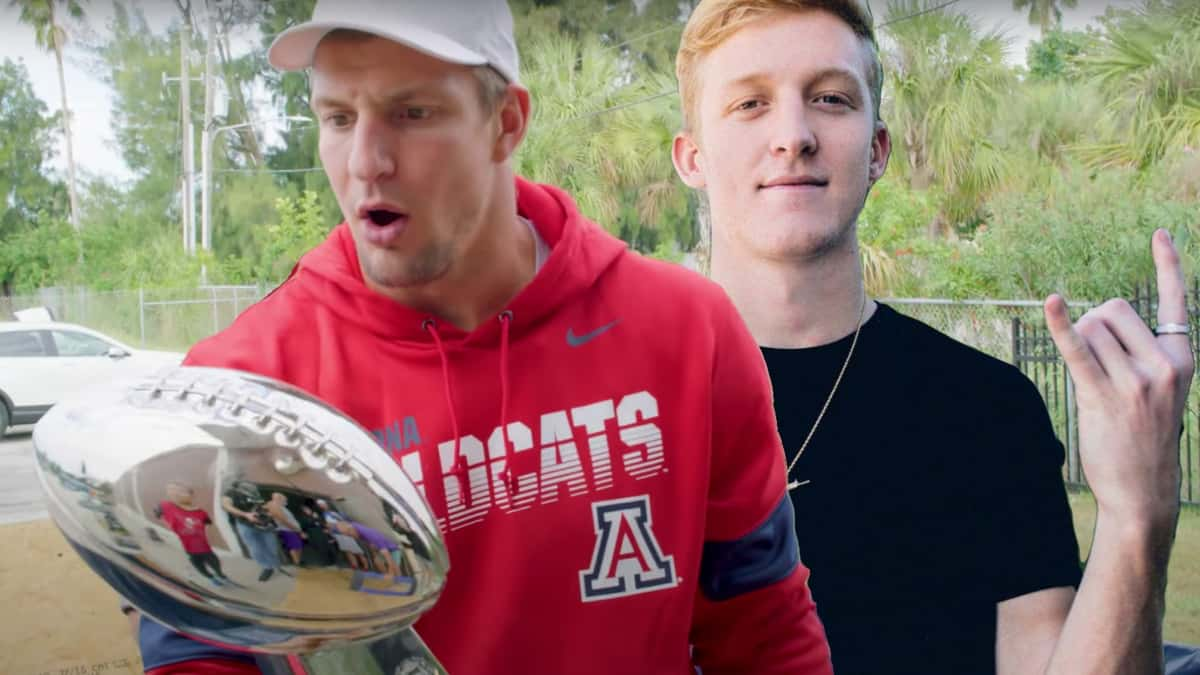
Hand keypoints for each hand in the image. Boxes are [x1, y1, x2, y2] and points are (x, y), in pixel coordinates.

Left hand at [1045, 229, 1193, 526]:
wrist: (1144, 490)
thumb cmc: (1145, 436)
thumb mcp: (1161, 389)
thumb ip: (1144, 352)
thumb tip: (1097, 317)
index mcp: (1183, 357)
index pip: (1177, 300)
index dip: (1168, 264)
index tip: (1158, 233)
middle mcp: (1165, 364)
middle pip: (1113, 309)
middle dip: (1095, 323)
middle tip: (1099, 360)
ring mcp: (1137, 381)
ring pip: (1091, 328)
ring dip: (1079, 342)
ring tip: (1093, 378)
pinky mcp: (1103, 395)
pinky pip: (1077, 349)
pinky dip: (1060, 325)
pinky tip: (1051, 303)